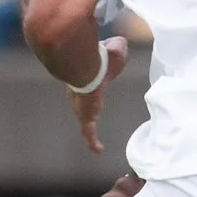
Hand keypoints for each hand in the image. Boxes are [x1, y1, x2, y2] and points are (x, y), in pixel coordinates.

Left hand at [69, 36, 128, 155]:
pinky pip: (89, 131)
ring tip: (94, 141)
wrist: (87, 67)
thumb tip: (118, 46)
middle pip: (81, 103)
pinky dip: (93, 140)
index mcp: (85, 76)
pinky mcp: (86, 117)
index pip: (87, 84)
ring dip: (89, 128)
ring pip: (84, 119)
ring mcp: (80, 106)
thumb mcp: (116, 48)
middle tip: (90, 120)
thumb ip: (117, 47)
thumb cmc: (103, 57)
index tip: (97, 86)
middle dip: (85, 109)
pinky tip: (98, 149)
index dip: (92, 85)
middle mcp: (78, 93)